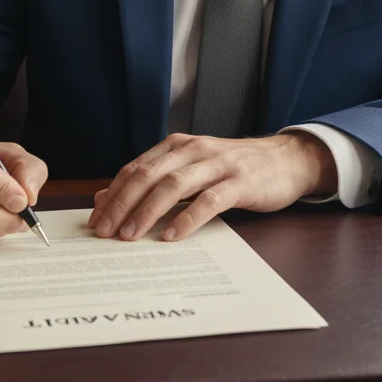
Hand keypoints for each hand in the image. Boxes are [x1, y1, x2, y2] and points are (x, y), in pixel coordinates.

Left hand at [87, 132, 336, 242]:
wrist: (286, 160)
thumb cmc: (234, 169)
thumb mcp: (192, 170)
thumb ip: (155, 181)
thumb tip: (106, 199)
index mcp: (178, 145)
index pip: (136, 168)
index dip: (113, 193)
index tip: (95, 219)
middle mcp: (194, 150)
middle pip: (149, 175)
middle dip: (122, 204)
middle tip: (104, 231)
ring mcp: (218, 164)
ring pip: (174, 186)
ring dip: (147, 211)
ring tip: (130, 235)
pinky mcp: (240, 182)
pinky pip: (208, 200)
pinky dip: (186, 218)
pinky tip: (171, 236)